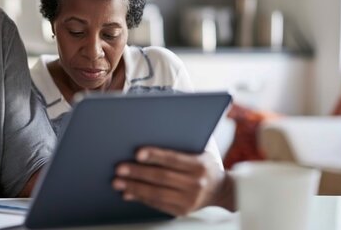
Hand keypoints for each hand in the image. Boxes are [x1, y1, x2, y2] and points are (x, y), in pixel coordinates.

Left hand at [112, 147, 227, 215]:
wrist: (222, 190)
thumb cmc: (206, 164)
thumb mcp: (202, 149)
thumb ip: (183, 140)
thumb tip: (154, 129)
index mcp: (200, 165)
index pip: (173, 159)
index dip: (155, 156)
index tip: (137, 153)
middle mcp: (196, 183)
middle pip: (161, 177)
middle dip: (138, 173)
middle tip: (119, 169)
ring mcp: (189, 200)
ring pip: (157, 194)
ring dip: (134, 187)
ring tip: (118, 182)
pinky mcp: (182, 211)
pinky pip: (158, 204)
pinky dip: (141, 198)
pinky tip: (128, 193)